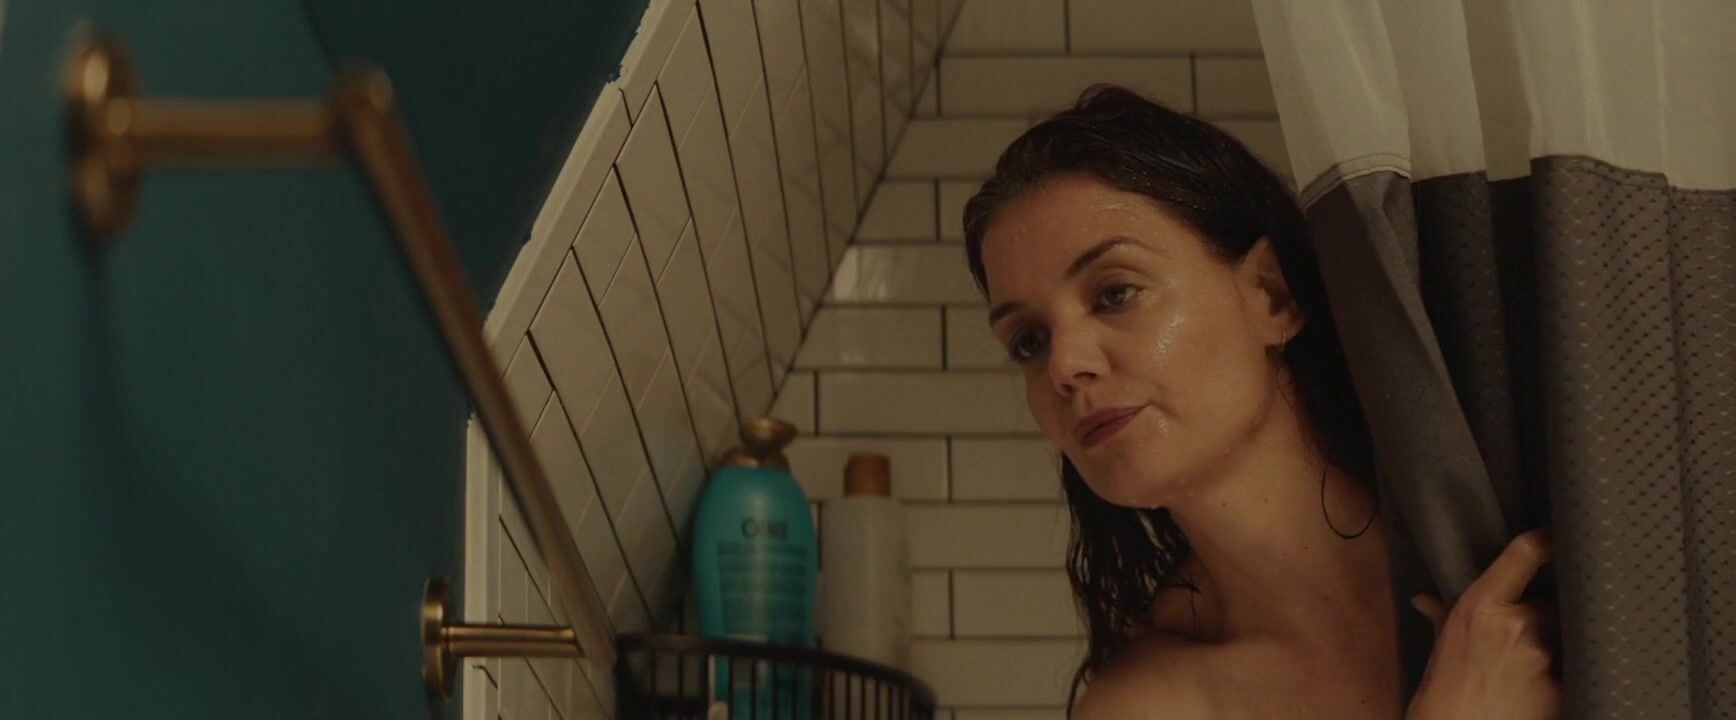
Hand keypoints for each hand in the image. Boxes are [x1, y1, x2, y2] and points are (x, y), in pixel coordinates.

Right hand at [1406, 528, 1561, 719]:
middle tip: (1534, 632)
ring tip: (1535, 666)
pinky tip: (1545, 687)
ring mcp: (1543, 658)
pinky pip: (1574, 671)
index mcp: (1482, 606)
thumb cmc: (1441, 692)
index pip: (1524, 556)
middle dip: (1548, 615)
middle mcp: (1517, 625)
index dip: (1547, 539)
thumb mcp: (1440, 647)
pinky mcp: (1562, 689)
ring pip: (1566, 638)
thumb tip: (1425, 599)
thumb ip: (1442, 616)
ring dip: (1557, 647)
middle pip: (1552, 603)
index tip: (1558, 534)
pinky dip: (1565, 677)